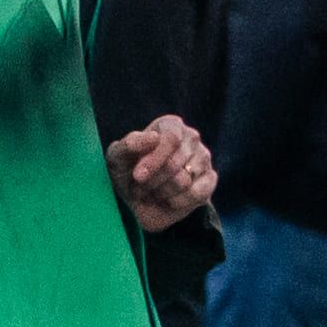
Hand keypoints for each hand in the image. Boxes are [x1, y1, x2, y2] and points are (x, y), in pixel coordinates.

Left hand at [106, 116, 213, 232]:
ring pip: (184, 180)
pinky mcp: (210, 179)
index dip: (154, 161)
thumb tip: (152, 137)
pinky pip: (196, 194)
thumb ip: (128, 145)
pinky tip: (168, 200)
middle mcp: (191, 137)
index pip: (171, 139)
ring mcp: (204, 157)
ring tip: (152, 191)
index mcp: (169, 125)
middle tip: (139, 187)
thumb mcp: (117, 159)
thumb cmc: (126, 173)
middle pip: (174, 163)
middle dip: (151, 181)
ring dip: (161, 192)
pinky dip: (176, 202)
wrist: (138, 201)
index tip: (138, 176)